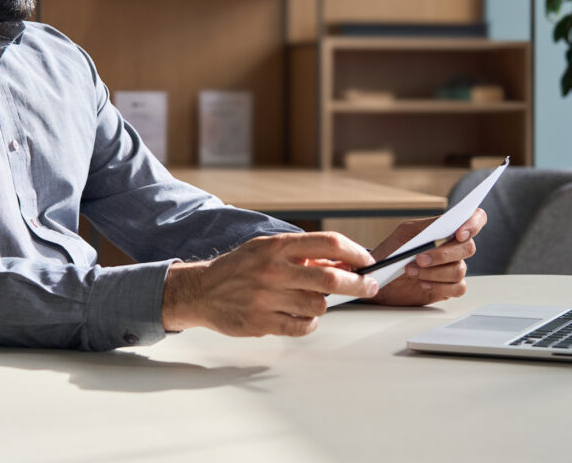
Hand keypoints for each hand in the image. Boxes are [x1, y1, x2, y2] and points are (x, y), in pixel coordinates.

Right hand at [161, 232, 377, 337]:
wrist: (202, 291)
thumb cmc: (239, 268)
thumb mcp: (268, 249)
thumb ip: (302, 254)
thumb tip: (342, 262)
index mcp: (278, 246)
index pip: (329, 243)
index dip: (355, 252)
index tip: (366, 262)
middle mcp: (274, 269)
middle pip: (331, 278)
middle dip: (358, 284)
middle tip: (369, 286)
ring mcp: (268, 297)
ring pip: (319, 305)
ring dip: (323, 304)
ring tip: (308, 300)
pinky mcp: (263, 322)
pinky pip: (302, 327)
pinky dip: (309, 323)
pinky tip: (301, 316)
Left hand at [368, 208, 486, 306]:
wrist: (381, 277)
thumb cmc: (393, 251)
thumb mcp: (406, 232)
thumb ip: (427, 227)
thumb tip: (443, 226)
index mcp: (446, 229)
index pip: (475, 218)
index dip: (474, 224)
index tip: (459, 234)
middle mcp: (454, 247)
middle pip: (468, 248)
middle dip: (442, 254)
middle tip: (419, 258)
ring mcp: (453, 268)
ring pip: (459, 270)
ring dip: (434, 272)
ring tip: (411, 271)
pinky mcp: (450, 287)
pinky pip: (458, 288)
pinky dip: (439, 286)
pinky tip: (423, 284)